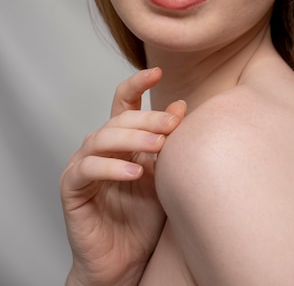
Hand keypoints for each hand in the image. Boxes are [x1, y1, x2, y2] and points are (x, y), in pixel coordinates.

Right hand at [60, 67, 185, 285]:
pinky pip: (88, 169)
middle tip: (173, 124)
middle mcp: (100, 147)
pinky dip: (112, 168)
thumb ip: (167, 141)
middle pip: (119, 118)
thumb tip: (181, 105)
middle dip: (148, 118)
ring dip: (132, 139)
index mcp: (121, 139)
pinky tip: (135, 173)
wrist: (126, 262)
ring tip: (158, 146)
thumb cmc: (144, 218)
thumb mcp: (163, 173)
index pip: (125, 102)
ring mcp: (83, 166)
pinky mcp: (71, 189)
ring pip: (102, 138)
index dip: (137, 84)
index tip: (157, 71)